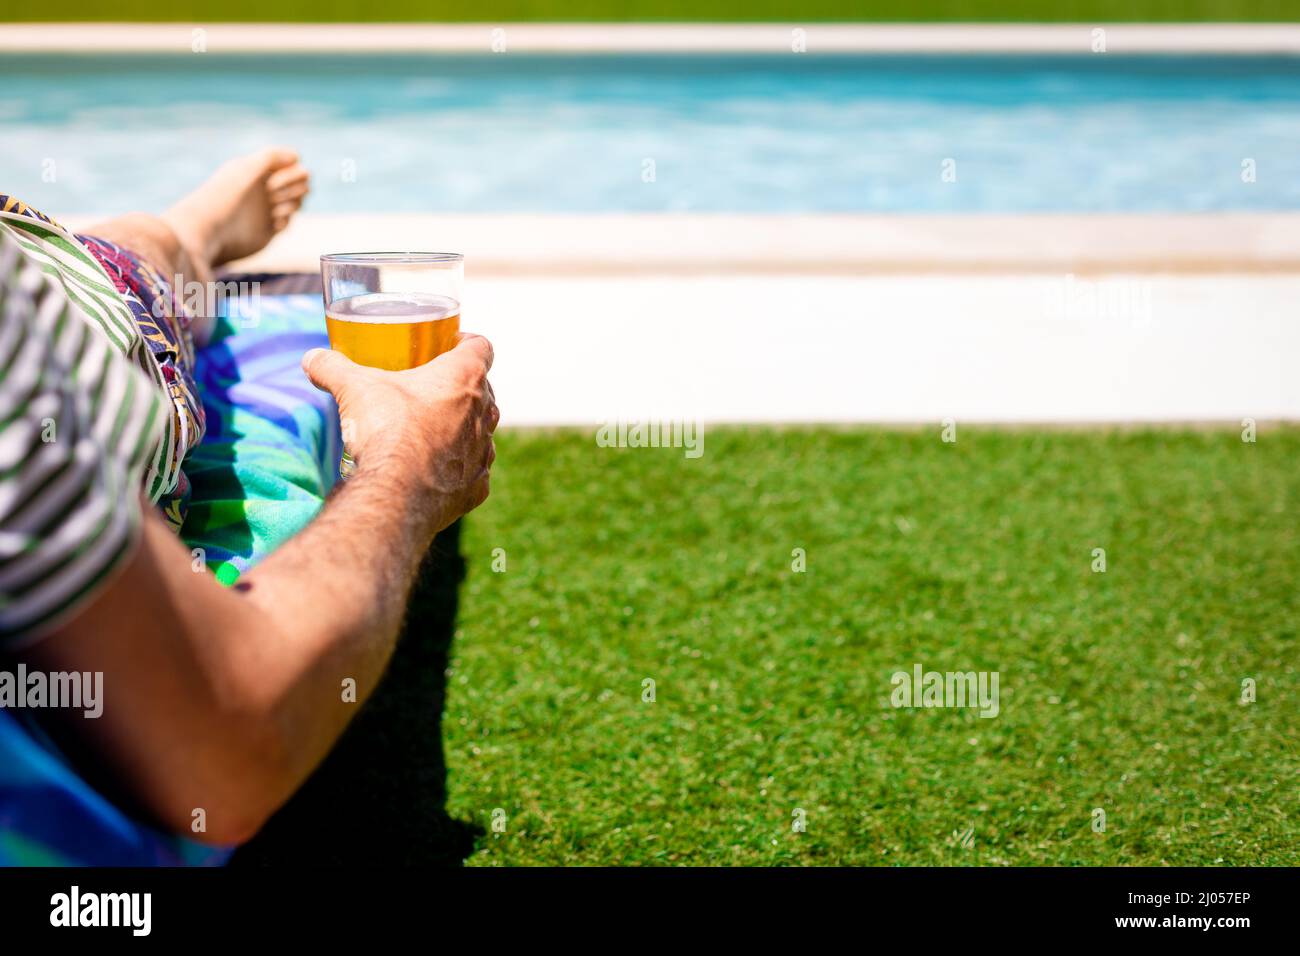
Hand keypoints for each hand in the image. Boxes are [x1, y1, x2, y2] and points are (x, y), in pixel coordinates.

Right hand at [302, 334, 498, 532]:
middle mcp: (484, 413)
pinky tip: (438, 467)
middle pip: (484, 390)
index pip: (481, 347)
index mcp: (464, 378)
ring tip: (435, 427)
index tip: (450, 344)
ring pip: (482, 431)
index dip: (467, 342)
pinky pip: (474, 471)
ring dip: (464, 427)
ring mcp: (483, 452)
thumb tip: (311, 358)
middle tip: (433, 387)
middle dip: (462, 387)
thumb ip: (333, 367)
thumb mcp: (354, 388)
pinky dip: (459, 466)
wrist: (396, 492)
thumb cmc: (386, 428)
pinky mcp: (476, 486)